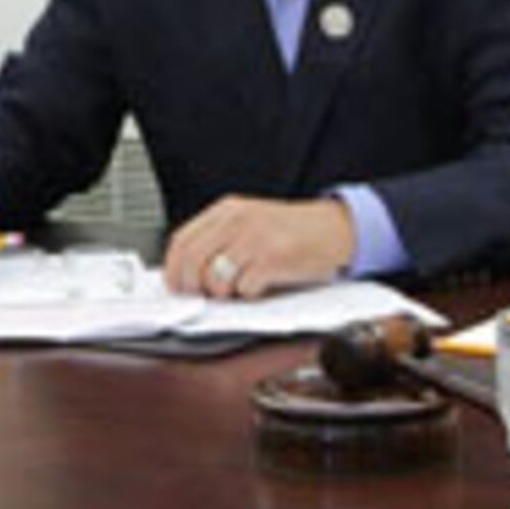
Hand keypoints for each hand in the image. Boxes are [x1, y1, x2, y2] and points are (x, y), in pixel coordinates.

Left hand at [162, 196, 354, 298]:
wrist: (336, 228)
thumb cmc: (293, 231)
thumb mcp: (250, 223)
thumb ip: (220, 240)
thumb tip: (188, 273)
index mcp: (227, 210)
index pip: (181, 241)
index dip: (173, 270)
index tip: (177, 287)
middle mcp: (237, 220)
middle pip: (191, 261)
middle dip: (192, 287)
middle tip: (204, 297)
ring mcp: (254, 238)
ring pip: (214, 278)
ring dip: (223, 293)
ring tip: (240, 288)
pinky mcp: (273, 258)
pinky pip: (244, 288)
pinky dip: (249, 295)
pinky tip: (262, 285)